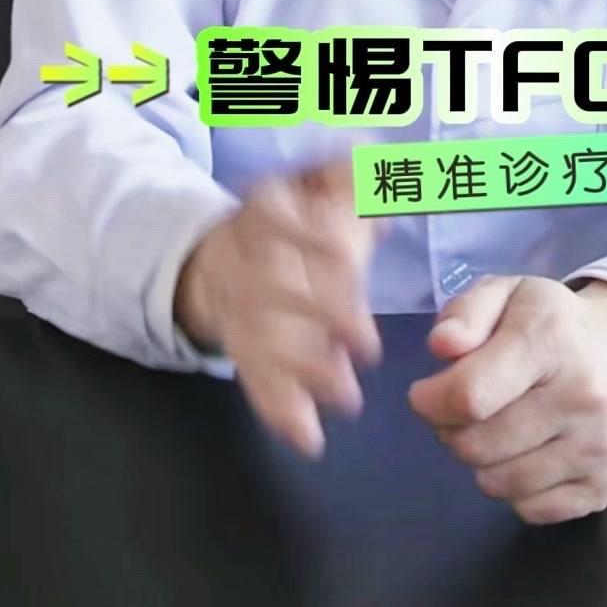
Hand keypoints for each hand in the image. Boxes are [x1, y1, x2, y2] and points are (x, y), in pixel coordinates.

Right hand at [174, 157, 384, 458]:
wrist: (227, 253)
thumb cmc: (299, 214)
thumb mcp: (323, 181)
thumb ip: (353, 175)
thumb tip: (379, 169)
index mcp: (265, 206)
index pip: (278, 217)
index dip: (309, 235)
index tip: (347, 252)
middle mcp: (243, 256)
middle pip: (273, 285)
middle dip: (320, 314)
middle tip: (367, 345)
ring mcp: (236, 306)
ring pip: (262, 338)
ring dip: (304, 370)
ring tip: (348, 398)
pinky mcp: (239, 348)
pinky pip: (253, 379)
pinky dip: (279, 410)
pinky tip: (308, 437)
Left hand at [407, 273, 606, 524]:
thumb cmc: (550, 324)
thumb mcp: (505, 294)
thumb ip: (465, 313)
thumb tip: (442, 346)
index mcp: (552, 338)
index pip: (470, 394)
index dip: (430, 402)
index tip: (423, 395)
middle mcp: (584, 394)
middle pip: (478, 445)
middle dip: (451, 431)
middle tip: (462, 411)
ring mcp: (600, 444)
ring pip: (500, 484)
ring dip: (482, 462)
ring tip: (497, 427)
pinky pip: (530, 510)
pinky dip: (515, 488)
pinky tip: (528, 451)